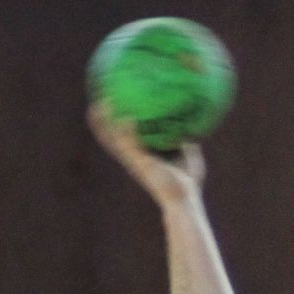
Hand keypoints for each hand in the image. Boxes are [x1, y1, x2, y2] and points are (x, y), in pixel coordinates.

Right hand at [88, 103, 203, 208]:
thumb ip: (185, 139)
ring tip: (104, 102)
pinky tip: (129, 117)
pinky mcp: (140, 163)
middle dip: (101, 116)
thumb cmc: (187, 182)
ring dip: (106, 121)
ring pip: (112, 137)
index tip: (112, 99)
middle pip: (109, 133)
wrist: (185, 199)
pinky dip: (127, 131)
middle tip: (100, 95)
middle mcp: (133, 155)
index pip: (121, 133)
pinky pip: (129, 144)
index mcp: (141, 153)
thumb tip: (192, 123)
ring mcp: (134, 159)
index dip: (113, 119)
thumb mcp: (188, 154)